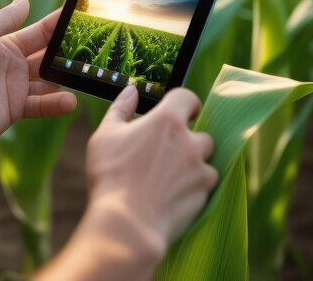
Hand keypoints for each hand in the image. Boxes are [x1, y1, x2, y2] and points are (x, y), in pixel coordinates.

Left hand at [0, 0, 76, 154]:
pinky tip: (69, 101)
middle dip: (67, 52)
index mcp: (6, 44)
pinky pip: (42, 105)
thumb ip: (4, 19)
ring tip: (84, 75)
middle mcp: (14, 65)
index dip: (59, 25)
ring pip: (49, 81)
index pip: (39, 32)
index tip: (81, 17)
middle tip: (90, 49)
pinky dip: (56, 103)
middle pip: (48, 56)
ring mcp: (17, 88)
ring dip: (65, 79)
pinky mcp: (18, 109)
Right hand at [87, 85, 217, 252]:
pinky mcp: (204, 194)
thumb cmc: (111, 175)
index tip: (183, 112)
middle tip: (168, 155)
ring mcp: (199, 169)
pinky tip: (174, 196)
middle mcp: (189, 141)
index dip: (186, 104)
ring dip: (195, 166)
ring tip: (170, 179)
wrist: (126, 222)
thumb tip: (130, 91)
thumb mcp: (105, 136)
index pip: (188, 98)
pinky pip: (206, 186)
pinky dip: (195, 188)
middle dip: (190, 142)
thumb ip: (120, 109)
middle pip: (202, 134)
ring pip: (207, 162)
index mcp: (166, 121)